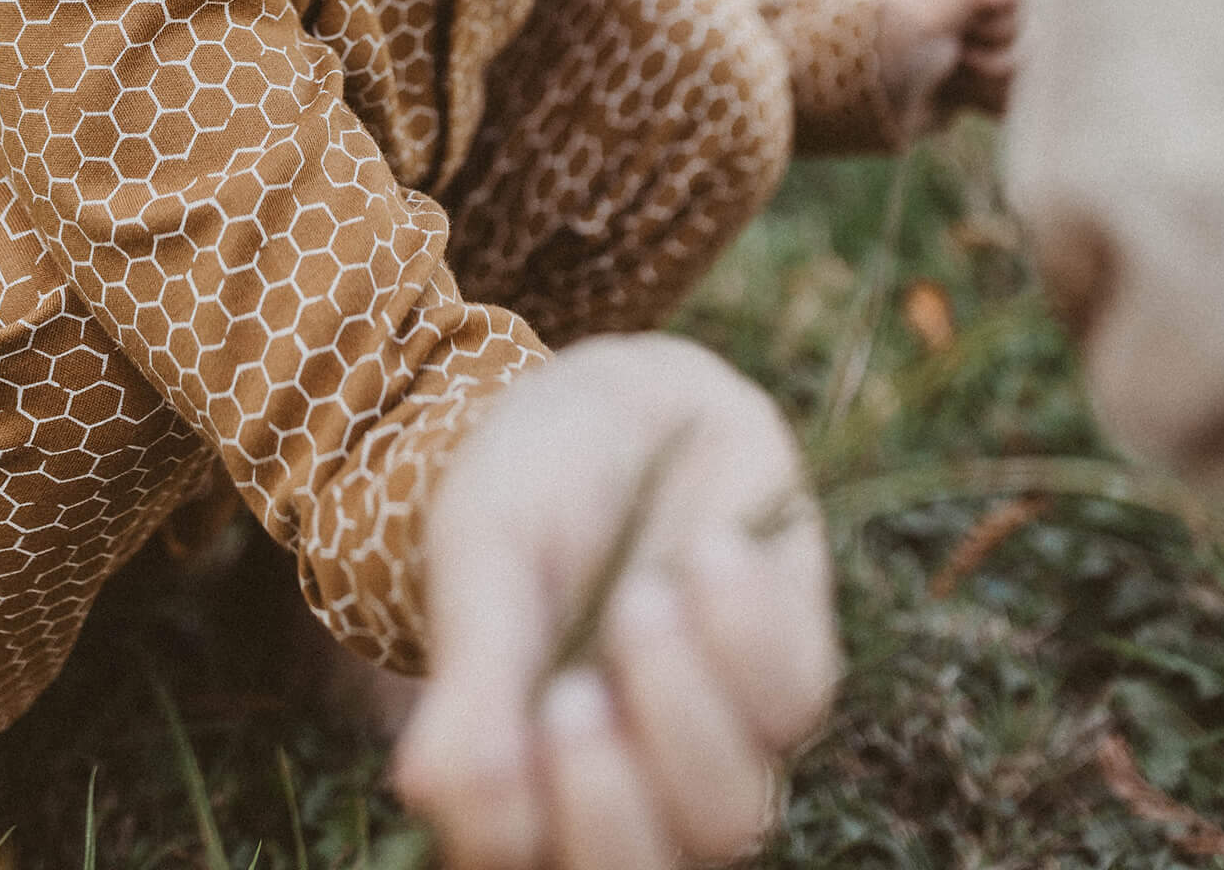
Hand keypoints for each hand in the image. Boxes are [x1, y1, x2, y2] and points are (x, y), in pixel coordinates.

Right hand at [391, 335, 835, 869]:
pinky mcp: (791, 678)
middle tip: (577, 695)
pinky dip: (750, 630)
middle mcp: (627, 788)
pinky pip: (793, 700)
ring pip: (728, 810)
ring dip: (683, 704)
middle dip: (610, 798)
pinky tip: (711, 549)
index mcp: (525, 775)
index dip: (513, 827)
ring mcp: (717, 744)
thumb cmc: (531, 490)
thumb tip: (430, 790)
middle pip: (639, 869)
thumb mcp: (487, 556)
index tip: (509, 733)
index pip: (515, 860)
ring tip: (646, 594)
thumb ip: (474, 670)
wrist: (618, 400)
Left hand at [877, 0, 1027, 134]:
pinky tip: (961, 96)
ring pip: (1025, 72)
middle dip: (993, 58)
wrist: (856, 94)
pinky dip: (991, 101)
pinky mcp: (978, 82)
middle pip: (1033, 41)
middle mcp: (982, 6)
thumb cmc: (888, 41)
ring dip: (987, 83)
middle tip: (952, 56)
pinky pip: (1015, 97)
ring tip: (948, 77)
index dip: (1005, 22)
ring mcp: (982, 46)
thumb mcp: (926, 6)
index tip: (965, 27)